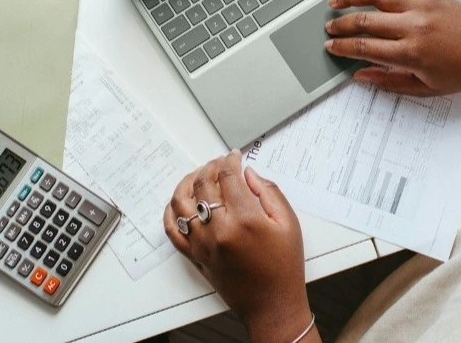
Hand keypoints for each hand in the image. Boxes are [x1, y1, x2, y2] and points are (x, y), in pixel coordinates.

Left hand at [163, 151, 313, 341]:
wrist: (272, 305)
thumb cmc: (284, 267)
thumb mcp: (289, 224)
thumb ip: (269, 192)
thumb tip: (248, 174)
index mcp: (245, 220)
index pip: (228, 177)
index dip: (230, 161)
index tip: (234, 156)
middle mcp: (219, 231)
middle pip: (203, 185)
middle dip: (210, 167)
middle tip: (220, 163)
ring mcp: (202, 244)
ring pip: (181, 203)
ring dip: (187, 183)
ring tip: (198, 176)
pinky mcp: (195, 256)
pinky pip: (172, 230)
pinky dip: (171, 211)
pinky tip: (180, 202)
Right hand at [325, 0, 460, 95]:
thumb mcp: (426, 88)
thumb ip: (390, 82)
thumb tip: (361, 75)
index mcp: (411, 53)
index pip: (364, 47)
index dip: (342, 47)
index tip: (331, 47)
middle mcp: (413, 26)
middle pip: (365, 20)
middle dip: (341, 24)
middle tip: (329, 28)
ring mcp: (421, 6)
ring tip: (336, 1)